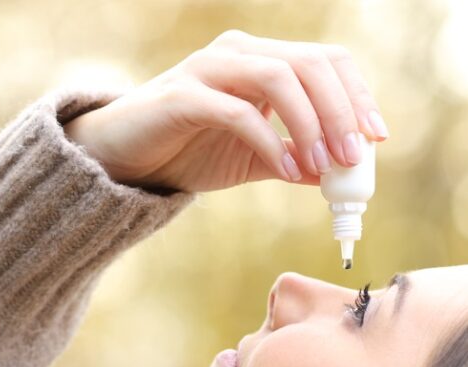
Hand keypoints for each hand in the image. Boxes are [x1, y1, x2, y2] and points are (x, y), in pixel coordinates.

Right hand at [64, 30, 388, 192]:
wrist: (124, 159)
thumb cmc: (186, 153)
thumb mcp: (250, 158)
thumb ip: (290, 160)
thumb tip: (332, 176)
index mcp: (259, 61)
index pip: (324, 62)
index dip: (357, 96)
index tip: (377, 137)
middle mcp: (238, 53)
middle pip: (311, 64)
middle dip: (342, 111)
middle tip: (356, 157)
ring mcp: (209, 69)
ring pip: (280, 78)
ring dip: (312, 124)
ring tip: (326, 166)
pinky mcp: (185, 95)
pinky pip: (240, 112)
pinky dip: (271, 141)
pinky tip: (287, 169)